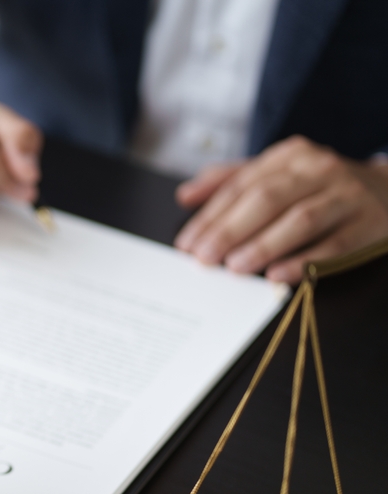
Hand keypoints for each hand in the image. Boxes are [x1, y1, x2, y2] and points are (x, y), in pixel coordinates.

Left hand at [174, 135, 387, 282]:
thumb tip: (185, 196)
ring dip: (264, 245)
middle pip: (267, 199)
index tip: (188, 243)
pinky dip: (304, 261)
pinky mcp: (369, 223)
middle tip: (204, 257)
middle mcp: (318, 170)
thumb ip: (230, 181)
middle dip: (230, 230)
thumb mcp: (277, 173)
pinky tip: (278, 276)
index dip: (211, 216)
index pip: (241, 186)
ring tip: (235, 267)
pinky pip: (333, 245)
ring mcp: (346, 195)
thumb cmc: (318, 186)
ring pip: (299, 220)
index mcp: (289, 156)